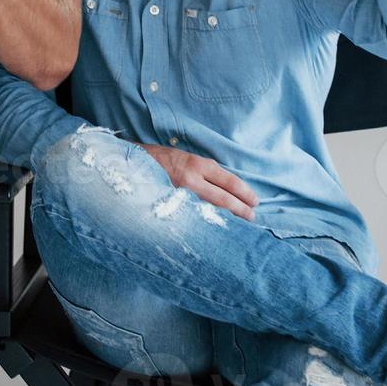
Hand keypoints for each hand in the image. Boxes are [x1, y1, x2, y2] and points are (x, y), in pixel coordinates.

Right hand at [138, 144, 257, 219]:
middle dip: (240, 209)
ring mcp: (178, 195)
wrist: (132, 164)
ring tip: (238, 224)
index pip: (228, 182)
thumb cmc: (160, 159)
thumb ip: (204, 171)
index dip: (244, 193)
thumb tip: (227, 187)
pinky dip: (205, 221)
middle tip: (252, 217)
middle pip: (222, 198)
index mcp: (197, 165)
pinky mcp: (169, 206)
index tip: (254, 201)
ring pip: (209, 209)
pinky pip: (192, 216)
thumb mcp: (186, 158)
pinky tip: (212, 227)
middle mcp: (190, 180)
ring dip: (225, 217)